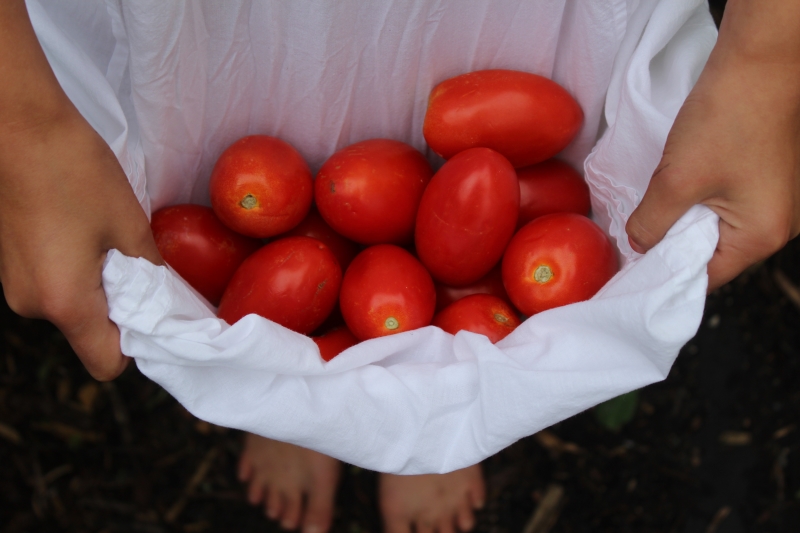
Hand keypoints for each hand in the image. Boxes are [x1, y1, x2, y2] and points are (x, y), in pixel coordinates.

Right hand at [0, 0, 161, 380]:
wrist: (17, 124)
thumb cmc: (75, 172)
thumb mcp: (129, 225)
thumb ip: (150, 273)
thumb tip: (166, 299)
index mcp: (64, 302)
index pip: (107, 363)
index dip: (138, 345)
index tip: (158, 315)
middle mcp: (32, 304)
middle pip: (89, 333)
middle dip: (121, 309)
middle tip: (141, 267)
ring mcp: (16, 284)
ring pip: (72, 307)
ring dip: (99, 286)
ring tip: (111, 241)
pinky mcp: (11, 264)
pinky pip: (54, 285)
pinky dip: (76, 271)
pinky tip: (86, 232)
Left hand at [625, 0, 799, 290]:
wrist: (759, 61)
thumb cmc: (727, 119)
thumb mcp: (677, 180)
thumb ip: (652, 223)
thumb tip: (638, 246)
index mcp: (762, 236)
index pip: (705, 277)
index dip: (664, 276)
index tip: (630, 273)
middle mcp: (777, 226)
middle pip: (712, 255)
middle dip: (671, 248)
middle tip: (633, 242)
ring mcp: (773, 202)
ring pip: (715, 228)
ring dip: (681, 222)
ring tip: (649, 215)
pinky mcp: (764, 180)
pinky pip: (725, 205)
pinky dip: (696, 203)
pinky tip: (673, 192)